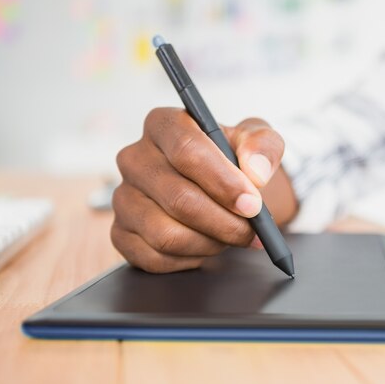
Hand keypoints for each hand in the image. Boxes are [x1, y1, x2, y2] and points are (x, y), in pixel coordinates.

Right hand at [111, 108, 295, 272]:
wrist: (223, 188)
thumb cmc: (236, 161)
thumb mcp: (259, 142)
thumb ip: (263, 146)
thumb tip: (255, 171)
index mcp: (164, 124)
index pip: (187, 150)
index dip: (222, 182)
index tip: (252, 204)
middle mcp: (135, 158)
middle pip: (179, 198)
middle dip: (224, 222)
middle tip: (252, 231)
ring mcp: (123, 197)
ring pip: (166, 234)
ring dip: (209, 243)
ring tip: (229, 236)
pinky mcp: (121, 232)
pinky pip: (154, 257)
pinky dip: (189, 259)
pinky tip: (205, 246)